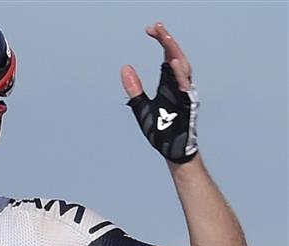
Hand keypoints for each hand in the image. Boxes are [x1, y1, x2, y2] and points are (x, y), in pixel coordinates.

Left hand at [121, 23, 198, 163]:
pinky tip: (171, 61)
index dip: (161, 42)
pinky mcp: (187, 106)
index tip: (150, 29)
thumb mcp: (140, 107)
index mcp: (170, 84)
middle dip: (167, 41)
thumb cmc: (160, 131)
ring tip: (164, 37)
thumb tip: (125, 68)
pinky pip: (184, 87)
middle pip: (175, 57)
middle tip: (156, 26)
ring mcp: (185, 95)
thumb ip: (134, 88)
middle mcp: (179, 86)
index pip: (167, 56)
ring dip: (174, 52)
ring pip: (182, 68)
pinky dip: (179, 74)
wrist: (172, 152)